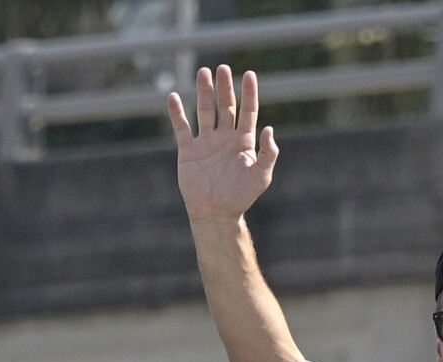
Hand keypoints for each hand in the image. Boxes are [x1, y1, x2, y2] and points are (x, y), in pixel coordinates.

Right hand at [168, 65, 278, 222]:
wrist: (216, 212)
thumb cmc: (241, 196)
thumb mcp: (261, 175)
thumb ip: (268, 153)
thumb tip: (269, 129)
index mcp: (243, 142)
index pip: (248, 111)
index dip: (249, 93)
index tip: (250, 74)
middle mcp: (225, 138)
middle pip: (225, 106)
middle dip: (225, 88)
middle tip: (223, 68)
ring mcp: (206, 142)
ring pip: (204, 111)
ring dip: (203, 93)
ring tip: (203, 72)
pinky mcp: (188, 150)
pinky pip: (182, 128)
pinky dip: (176, 113)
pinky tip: (173, 96)